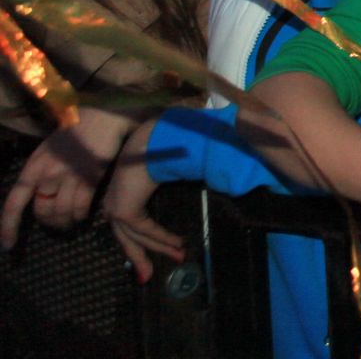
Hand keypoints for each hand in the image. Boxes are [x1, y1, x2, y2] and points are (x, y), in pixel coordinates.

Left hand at [1, 107, 139, 246]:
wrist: (102, 118)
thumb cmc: (73, 133)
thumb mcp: (46, 151)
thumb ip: (39, 173)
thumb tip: (38, 197)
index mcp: (33, 167)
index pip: (14, 203)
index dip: (8, 226)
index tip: (8, 245)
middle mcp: (48, 174)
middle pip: (42, 211)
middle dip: (48, 222)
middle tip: (55, 223)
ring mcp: (70, 176)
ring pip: (62, 212)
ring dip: (65, 222)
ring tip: (69, 223)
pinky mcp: (90, 178)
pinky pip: (81, 207)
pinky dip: (80, 215)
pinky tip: (82, 215)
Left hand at [102, 118, 183, 283]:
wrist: (153, 141)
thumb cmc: (160, 151)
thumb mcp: (161, 173)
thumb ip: (168, 183)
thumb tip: (189, 185)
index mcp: (120, 194)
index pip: (127, 225)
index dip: (139, 243)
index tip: (149, 258)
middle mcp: (114, 203)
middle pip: (127, 237)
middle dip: (141, 257)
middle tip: (148, 276)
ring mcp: (116, 207)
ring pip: (136, 238)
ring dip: (159, 248)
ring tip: (179, 257)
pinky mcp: (124, 210)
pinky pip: (145, 230)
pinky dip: (162, 238)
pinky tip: (178, 242)